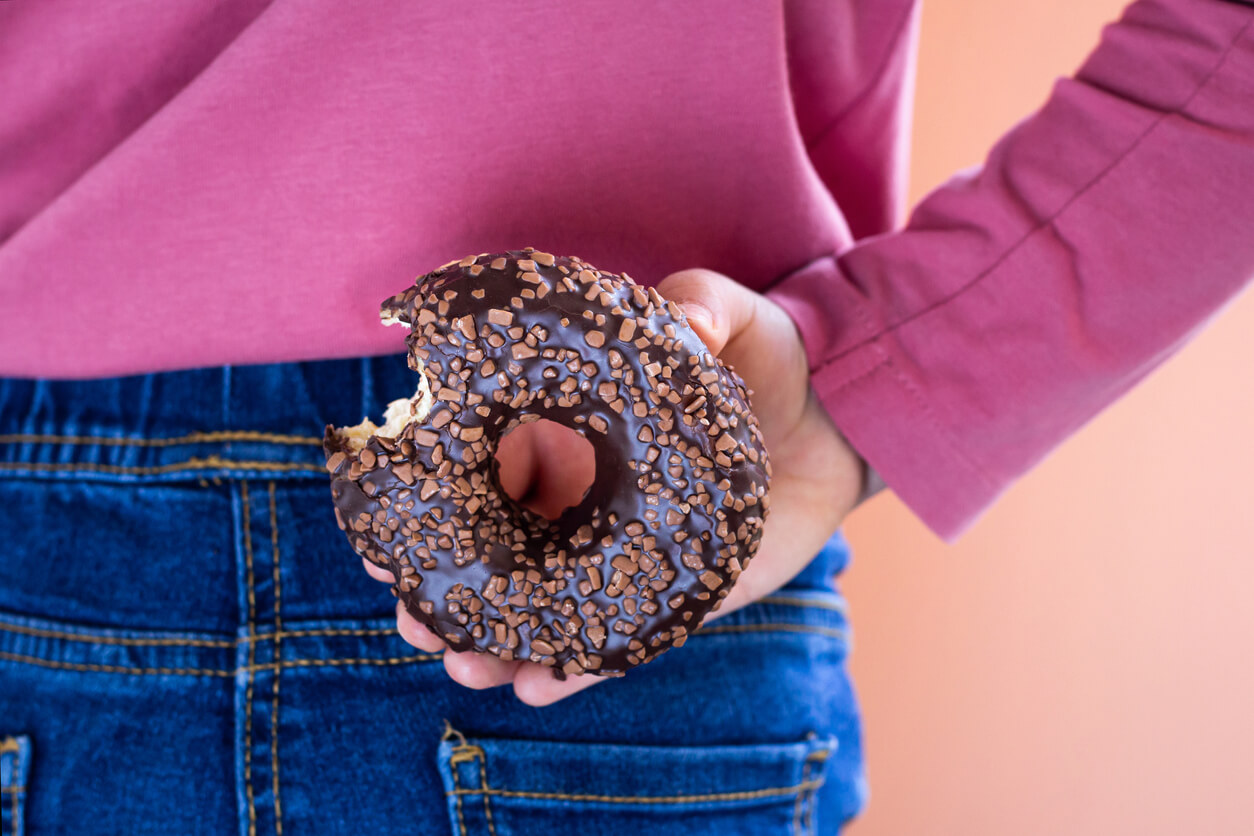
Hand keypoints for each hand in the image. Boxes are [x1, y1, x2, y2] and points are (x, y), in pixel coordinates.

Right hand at [362, 268, 867, 704]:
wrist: (833, 418)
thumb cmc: (768, 358)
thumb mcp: (733, 316)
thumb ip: (699, 305)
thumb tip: (682, 322)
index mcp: (572, 436)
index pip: (484, 474)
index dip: (432, 505)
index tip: (384, 537)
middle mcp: (585, 500)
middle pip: (498, 555)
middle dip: (445, 593)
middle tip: (414, 623)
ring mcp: (623, 554)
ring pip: (544, 609)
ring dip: (498, 644)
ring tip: (469, 667)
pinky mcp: (672, 596)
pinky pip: (618, 641)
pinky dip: (578, 668)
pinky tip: (539, 687)